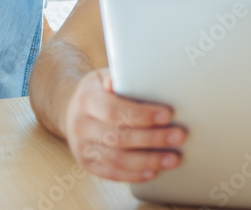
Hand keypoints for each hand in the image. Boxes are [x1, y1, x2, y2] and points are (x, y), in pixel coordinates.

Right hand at [65, 68, 185, 181]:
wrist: (72, 109)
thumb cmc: (98, 90)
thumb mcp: (104, 76)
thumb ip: (118, 78)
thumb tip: (124, 80)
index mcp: (86, 100)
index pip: (114, 110)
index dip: (142, 115)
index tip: (167, 115)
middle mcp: (80, 125)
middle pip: (118, 137)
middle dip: (152, 138)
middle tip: (178, 137)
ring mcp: (81, 147)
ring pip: (116, 159)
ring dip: (147, 161)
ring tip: (172, 159)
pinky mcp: (87, 164)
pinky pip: (111, 173)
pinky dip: (133, 175)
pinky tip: (152, 172)